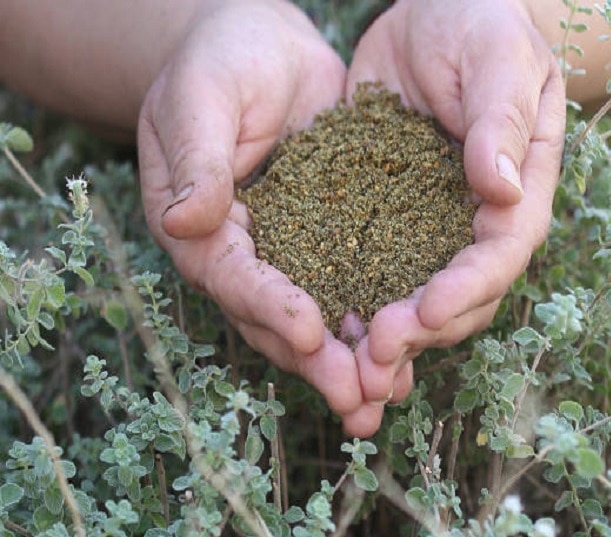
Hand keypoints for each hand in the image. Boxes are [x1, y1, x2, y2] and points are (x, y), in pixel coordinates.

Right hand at [137, 0, 382, 436]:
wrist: (260, 48)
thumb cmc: (218, 63)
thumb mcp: (201, 100)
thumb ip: (197, 159)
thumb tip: (183, 220)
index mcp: (202, 228)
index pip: (232, 278)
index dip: (268, 307)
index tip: (307, 332)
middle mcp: (246, 253)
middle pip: (277, 319)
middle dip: (318, 361)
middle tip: (358, 400)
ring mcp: (290, 249)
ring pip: (321, 315)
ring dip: (354, 359)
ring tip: (389, 397)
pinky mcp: (332, 235)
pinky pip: (356, 282)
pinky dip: (379, 315)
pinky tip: (413, 345)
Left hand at [346, 0, 565, 411]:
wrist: (435, 13)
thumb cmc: (481, 24)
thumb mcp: (497, 58)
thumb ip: (501, 118)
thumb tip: (501, 187)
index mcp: (517, 191)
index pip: (498, 255)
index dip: (465, 290)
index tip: (422, 313)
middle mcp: (474, 222)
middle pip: (457, 297)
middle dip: (418, 332)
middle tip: (371, 355)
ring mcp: (429, 226)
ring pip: (413, 296)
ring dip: (383, 337)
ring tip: (347, 364)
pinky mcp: (386, 217)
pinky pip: (370, 267)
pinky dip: (350, 301)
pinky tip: (319, 326)